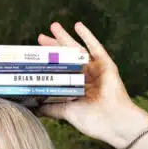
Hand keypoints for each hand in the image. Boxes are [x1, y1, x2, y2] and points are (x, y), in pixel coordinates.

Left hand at [35, 21, 137, 145]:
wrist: (113, 122)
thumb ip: (51, 108)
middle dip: (53, 47)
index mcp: (77, 87)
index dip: (48, 62)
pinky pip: (96, 48)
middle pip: (66, 58)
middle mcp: (86, 76)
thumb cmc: (92, 120)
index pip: (59, 70)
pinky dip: (88, 36)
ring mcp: (96, 70)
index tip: (35, 55)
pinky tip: (78, 26)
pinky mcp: (106, 65)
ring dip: (66, 37)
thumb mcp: (67, 112)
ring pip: (77, 50)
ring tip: (54, 26)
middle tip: (40, 37)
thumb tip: (34, 108)